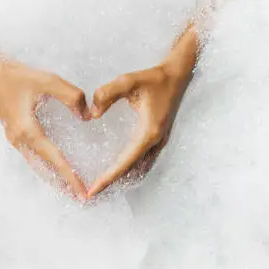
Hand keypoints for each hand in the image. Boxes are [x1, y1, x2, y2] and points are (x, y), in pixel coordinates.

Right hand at [0, 54, 90, 199]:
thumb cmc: (19, 74)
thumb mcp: (48, 79)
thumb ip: (71, 96)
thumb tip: (86, 116)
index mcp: (27, 130)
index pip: (53, 159)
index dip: (70, 176)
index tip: (83, 190)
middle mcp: (18, 139)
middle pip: (44, 169)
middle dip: (62, 184)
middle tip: (81, 198)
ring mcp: (14, 138)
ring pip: (36, 166)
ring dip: (53, 178)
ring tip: (70, 190)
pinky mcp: (14, 134)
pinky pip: (32, 157)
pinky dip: (45, 167)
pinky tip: (54, 169)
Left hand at [87, 63, 191, 197]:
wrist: (177, 75)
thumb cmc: (154, 78)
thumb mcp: (129, 81)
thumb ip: (108, 93)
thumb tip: (93, 114)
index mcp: (148, 132)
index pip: (125, 162)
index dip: (108, 177)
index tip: (93, 189)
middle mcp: (155, 141)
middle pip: (132, 171)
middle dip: (112, 183)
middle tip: (92, 193)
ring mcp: (159, 141)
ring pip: (139, 169)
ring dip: (122, 179)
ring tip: (102, 186)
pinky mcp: (159, 138)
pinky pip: (144, 161)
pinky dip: (130, 170)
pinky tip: (119, 170)